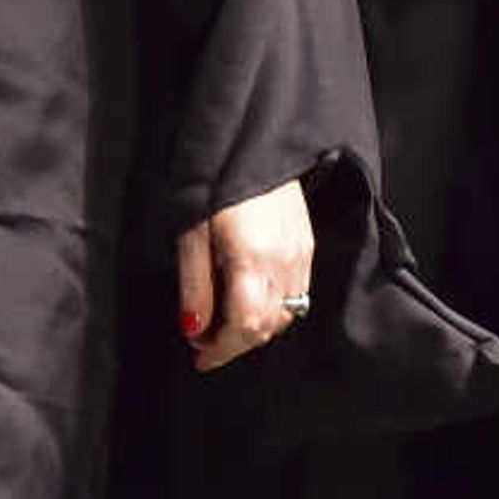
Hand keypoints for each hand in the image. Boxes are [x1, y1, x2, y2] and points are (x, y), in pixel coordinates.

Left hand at [176, 177, 316, 372]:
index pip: (244, 327)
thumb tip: (194, 330)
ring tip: (224, 320)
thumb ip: (196, 286)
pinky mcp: (307, 245)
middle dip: (235, 343)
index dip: (221, 350)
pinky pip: (297, 294)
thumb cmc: (215, 182)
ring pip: (286, 315)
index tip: (199, 357)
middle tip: (205, 340)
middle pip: (266, 327)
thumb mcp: (191, 233)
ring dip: (255, 327)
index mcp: (253, 262)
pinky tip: (251, 297)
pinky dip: (274, 308)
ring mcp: (301, 255)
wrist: (252, 141)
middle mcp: (284, 264)